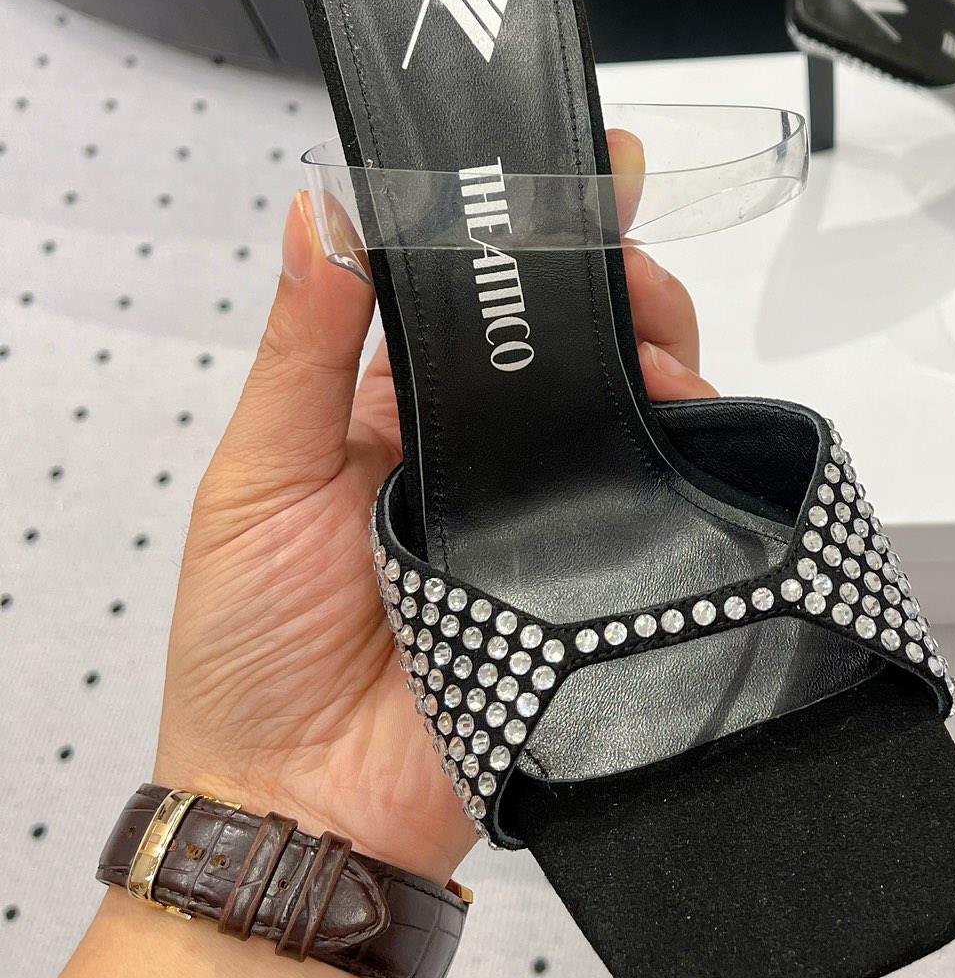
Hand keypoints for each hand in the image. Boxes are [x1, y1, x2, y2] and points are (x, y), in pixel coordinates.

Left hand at [156, 134, 714, 882]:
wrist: (306, 813)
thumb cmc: (251, 653)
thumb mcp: (255, 477)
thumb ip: (301, 346)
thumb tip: (321, 210)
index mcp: (394, 408)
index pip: (475, 293)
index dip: (527, 227)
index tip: (582, 164)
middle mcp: (481, 450)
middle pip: (571, 336)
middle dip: (614, 279)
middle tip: (625, 258)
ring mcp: (547, 509)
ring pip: (628, 402)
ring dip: (655, 350)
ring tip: (651, 338)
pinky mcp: (598, 573)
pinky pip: (656, 495)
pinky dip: (680, 444)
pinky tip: (676, 416)